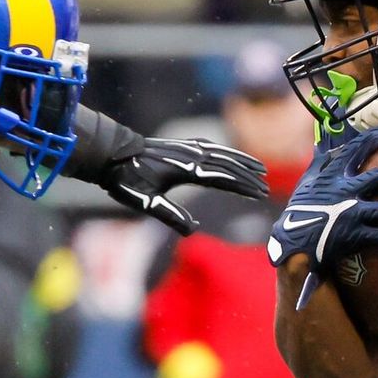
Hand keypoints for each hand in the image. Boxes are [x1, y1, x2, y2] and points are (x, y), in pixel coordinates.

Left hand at [97, 136, 270, 234]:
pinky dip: (226, 151)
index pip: (223, 178)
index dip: (243, 186)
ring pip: (221, 153)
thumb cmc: (127, 180)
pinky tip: (230, 156)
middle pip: (227, 165)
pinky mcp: (181, 145)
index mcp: (186, 170)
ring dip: (241, 160)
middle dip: (248, 175)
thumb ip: (171, 216)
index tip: (259, 193)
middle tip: (266, 185)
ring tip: (259, 167)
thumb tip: (192, 232)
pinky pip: (211, 147)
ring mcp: (186, 148)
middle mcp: (190, 156)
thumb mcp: (147, 203)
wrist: (111, 154)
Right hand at [268, 127, 377, 308]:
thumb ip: (320, 162)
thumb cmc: (299, 211)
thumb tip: (324, 141)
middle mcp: (343, 190)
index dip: (375, 138)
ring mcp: (349, 213)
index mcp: (332, 175)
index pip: (356, 149)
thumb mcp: (307, 181)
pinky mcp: (354, 235)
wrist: (292, 244)